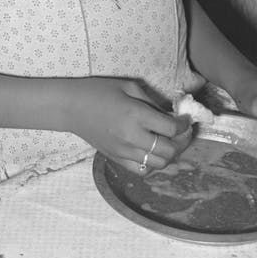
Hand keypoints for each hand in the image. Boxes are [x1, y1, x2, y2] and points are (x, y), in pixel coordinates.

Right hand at [65, 77, 192, 174]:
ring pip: (158, 164)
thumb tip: (170, 115)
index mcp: (136, 115)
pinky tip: (153, 152)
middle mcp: (131, 137)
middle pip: (168, 150)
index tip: (185, 120)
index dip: (183, 125)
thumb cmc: (99, 91)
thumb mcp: (129, 87)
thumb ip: (152, 102)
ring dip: (169, 154)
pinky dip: (153, 164)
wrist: (70, 107)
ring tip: (169, 142)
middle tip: (182, 133)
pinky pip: (142, 170)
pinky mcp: (116, 159)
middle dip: (181, 142)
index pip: (170, 128)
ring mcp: (123, 151)